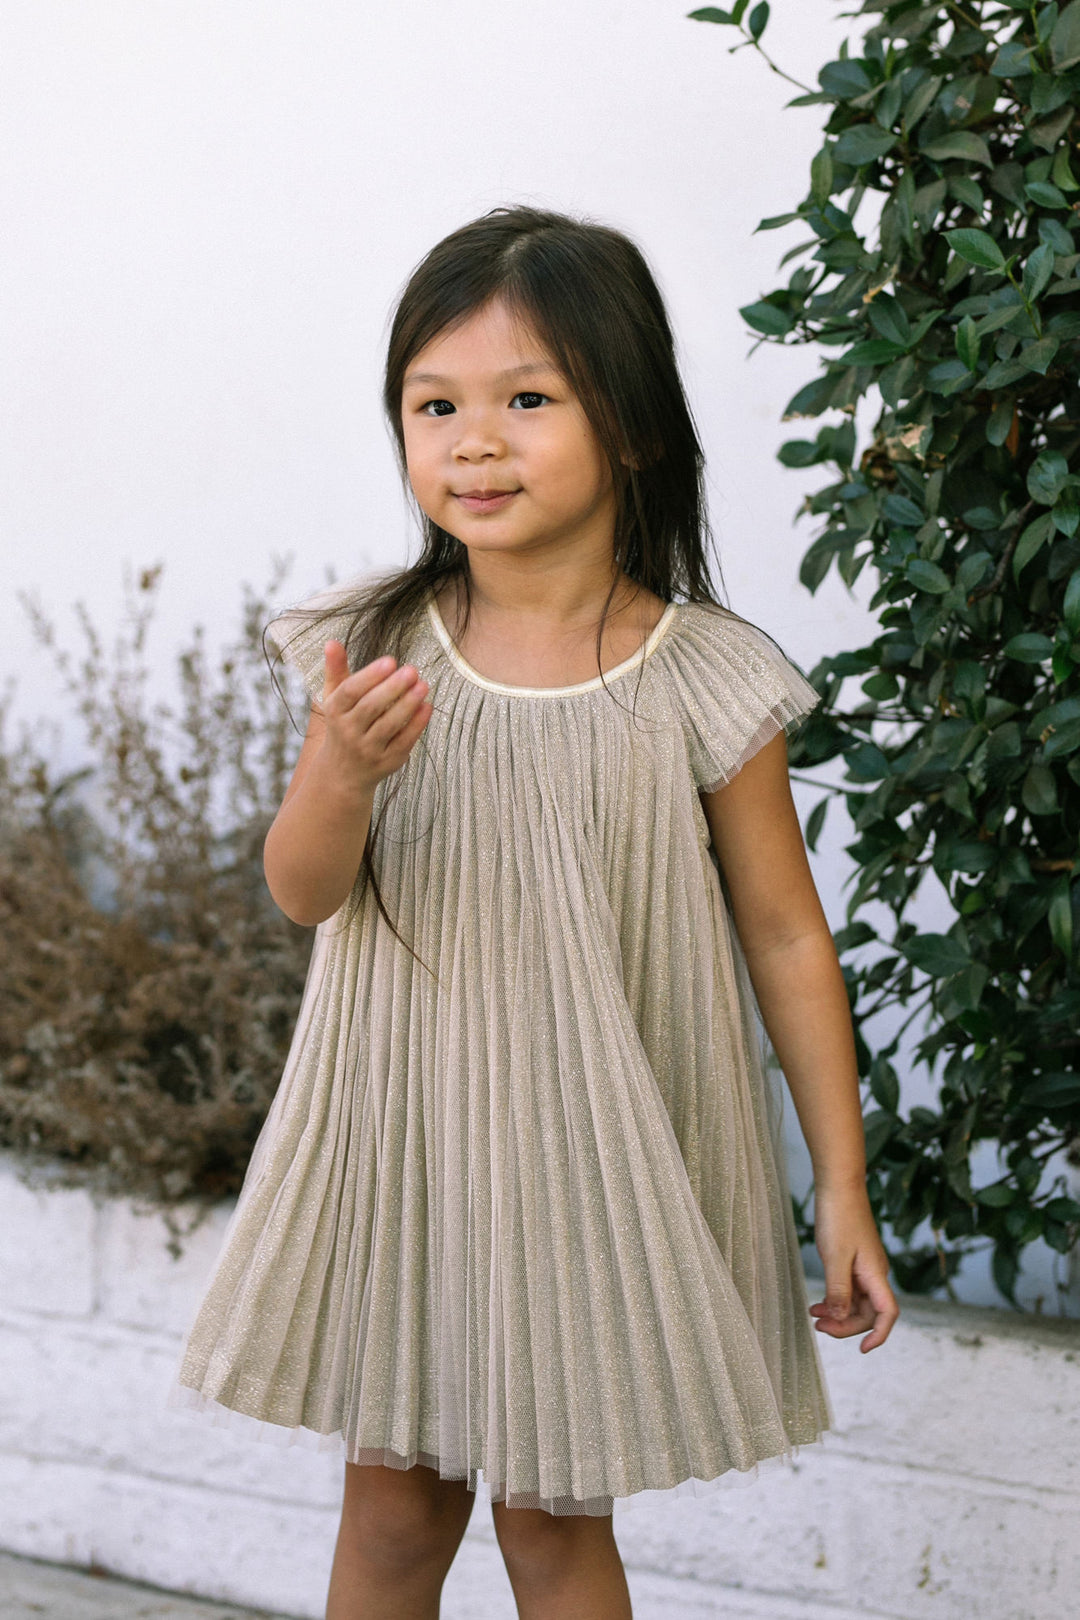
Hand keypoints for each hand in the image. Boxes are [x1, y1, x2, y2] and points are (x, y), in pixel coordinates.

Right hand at [318, 641, 431, 792]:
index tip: (390, 660)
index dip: (370, 676)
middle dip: (393, 688)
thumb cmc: (342, 724)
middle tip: (412, 670)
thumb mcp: (335, 698)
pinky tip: (427, 706)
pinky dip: (417, 725)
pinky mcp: (387, 762)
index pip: (350, 691)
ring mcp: (367, 749)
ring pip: (389, 725)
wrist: (343, 773)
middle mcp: (348, 732)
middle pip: (371, 708)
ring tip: (423, 685)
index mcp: (335, 712)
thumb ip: (337, 670)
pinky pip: (403, 742)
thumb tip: (332, 642)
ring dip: (408, 704)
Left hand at [808, 1181, 899, 1352]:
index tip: (863, 1350)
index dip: (879, 1335)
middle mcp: (875, 1273)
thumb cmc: (839, 1217)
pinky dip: (835, 1298)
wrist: (839, 1185)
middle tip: (819, 1327)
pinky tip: (819, 1302)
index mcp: (876, 1274)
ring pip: (857, 1302)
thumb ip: (838, 1290)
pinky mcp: (854, 1260)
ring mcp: (865, 1267)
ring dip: (838, 1313)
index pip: (887, 1313)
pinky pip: (849, 1288)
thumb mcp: (834, 1257)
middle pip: (868, 1313)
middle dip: (846, 1325)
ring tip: (814, 1316)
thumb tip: (841, 1318)